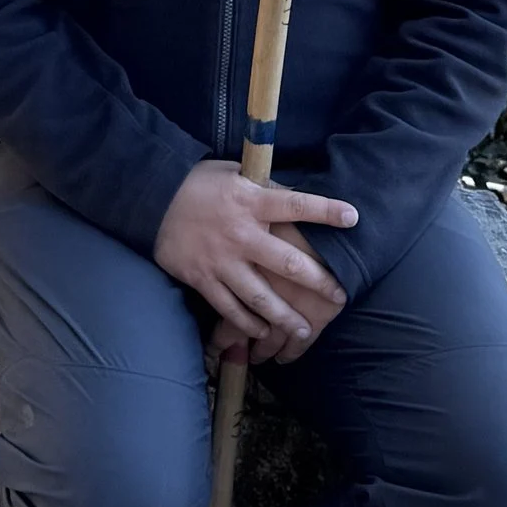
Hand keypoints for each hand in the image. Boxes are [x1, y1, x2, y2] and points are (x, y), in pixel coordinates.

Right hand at [153, 160, 356, 364]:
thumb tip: (293, 198)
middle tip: (339, 298)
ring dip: (285, 317)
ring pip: (260, 297)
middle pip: (287, 264)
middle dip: (318, 282)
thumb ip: (263, 190)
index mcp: (251, 201)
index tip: (353, 218)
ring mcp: (222, 260)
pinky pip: (230, 308)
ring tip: (304, 330)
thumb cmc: (198, 183)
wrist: (152, 198)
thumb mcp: (235, 174)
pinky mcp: (203, 279)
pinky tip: (263, 332)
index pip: (296, 204)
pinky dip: (248, 324)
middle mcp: (241, 234)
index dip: (326, 211)